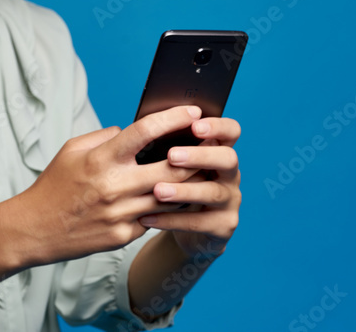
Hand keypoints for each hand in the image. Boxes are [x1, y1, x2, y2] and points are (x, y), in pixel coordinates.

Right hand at [13, 105, 204, 266]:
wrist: (35, 229)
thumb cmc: (54, 185)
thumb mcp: (72, 150)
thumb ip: (104, 136)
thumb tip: (130, 131)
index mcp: (102, 159)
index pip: (146, 131)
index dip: (173, 118)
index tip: (192, 112)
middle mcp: (115, 186)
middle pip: (172, 167)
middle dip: (196, 154)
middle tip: (209, 144)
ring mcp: (121, 214)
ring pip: (171, 197)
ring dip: (189, 183)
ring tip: (202, 170)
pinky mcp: (123, 236)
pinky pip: (155, 218)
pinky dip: (165, 207)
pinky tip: (174, 199)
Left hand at [139, 116, 241, 260]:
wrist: (189, 230)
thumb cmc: (177, 186)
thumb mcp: (174, 165)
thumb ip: (163, 145)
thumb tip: (125, 127)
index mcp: (220, 150)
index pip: (231, 131)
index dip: (217, 126)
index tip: (194, 125)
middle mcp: (231, 174)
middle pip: (228, 158)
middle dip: (200, 155)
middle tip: (171, 156)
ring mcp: (231, 201)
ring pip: (213, 192)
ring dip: (183, 190)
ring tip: (157, 190)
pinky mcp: (224, 226)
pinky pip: (199, 222)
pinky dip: (171, 220)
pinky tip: (148, 217)